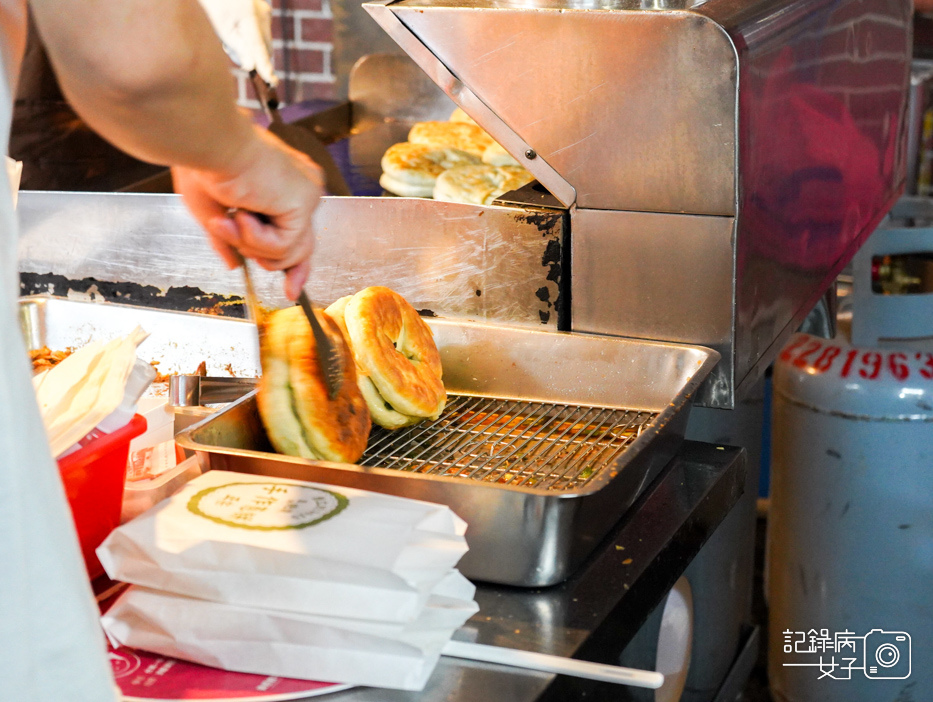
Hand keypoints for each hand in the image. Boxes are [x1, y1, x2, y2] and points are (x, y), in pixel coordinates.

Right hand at [172, 124, 325, 299]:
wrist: (206, 141)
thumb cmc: (203, 162)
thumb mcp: (211, 209)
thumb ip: (228, 238)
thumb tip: (234, 264)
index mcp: (281, 184)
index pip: (297, 231)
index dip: (294, 264)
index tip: (291, 290)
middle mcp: (300, 188)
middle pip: (302, 246)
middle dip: (287, 270)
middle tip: (283, 287)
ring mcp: (305, 196)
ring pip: (289, 252)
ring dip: (251, 245)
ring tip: (231, 220)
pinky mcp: (303, 205)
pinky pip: (282, 247)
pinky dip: (255, 239)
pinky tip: (241, 214)